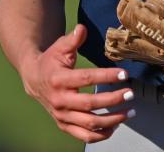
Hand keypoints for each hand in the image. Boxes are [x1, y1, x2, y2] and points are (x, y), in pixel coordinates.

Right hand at [20, 25, 134, 142]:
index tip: (124, 74)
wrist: (34, 79)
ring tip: (129, 112)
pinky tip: (115, 126)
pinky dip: (101, 135)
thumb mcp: (59, 48)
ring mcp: (62, 116)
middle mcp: (60, 101)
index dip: (106, 76)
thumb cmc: (50, 61)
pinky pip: (83, 135)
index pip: (86, 79)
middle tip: (130, 94)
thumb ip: (72, 39)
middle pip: (90, 104)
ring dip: (112, 120)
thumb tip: (82, 28)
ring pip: (89, 124)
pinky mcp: (64, 125)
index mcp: (59, 80)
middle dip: (113, 100)